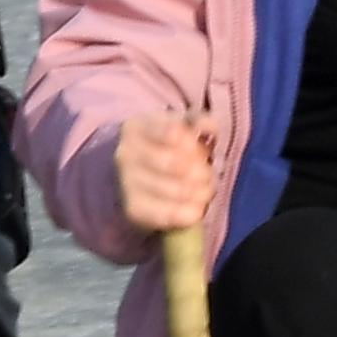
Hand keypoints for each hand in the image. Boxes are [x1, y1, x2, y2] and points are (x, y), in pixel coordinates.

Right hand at [113, 111, 216, 235]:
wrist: (134, 176)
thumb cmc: (165, 146)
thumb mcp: (178, 125)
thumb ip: (197, 121)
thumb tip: (211, 127)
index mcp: (136, 127)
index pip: (174, 133)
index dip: (195, 144)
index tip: (203, 149)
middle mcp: (125, 154)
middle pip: (176, 163)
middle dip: (200, 171)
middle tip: (208, 175)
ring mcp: (126, 182)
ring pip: (174, 190)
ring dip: (200, 192)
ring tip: (206, 191)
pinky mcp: (132, 209)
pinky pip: (163, 214)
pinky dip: (186, 214)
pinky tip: (197, 211)